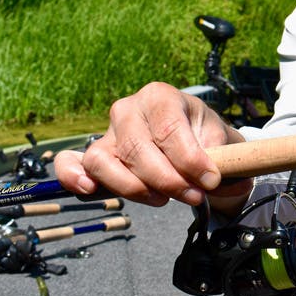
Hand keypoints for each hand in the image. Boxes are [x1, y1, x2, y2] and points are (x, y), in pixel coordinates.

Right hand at [54, 82, 252, 208]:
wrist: (196, 143)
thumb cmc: (206, 138)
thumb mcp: (223, 141)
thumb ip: (223, 159)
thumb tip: (222, 178)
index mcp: (161, 96)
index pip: (168, 129)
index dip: (189, 159)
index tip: (210, 181)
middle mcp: (129, 109)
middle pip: (137, 148)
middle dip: (167, 180)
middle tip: (194, 196)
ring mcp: (108, 133)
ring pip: (104, 161)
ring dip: (133, 187)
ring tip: (162, 199)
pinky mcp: (95, 156)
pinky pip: (73, 164)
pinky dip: (73, 177)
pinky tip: (89, 190)